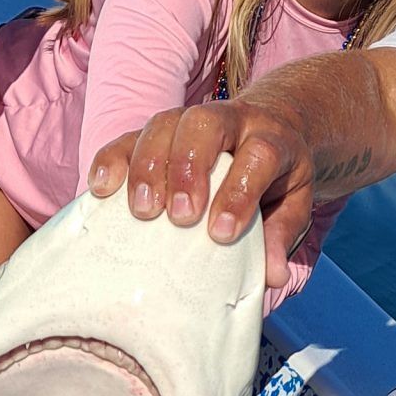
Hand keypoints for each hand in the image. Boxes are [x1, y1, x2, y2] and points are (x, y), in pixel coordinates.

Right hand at [88, 100, 314, 292]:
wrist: (269, 130)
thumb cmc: (277, 179)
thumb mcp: (294, 205)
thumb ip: (281, 235)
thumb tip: (273, 276)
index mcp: (271, 138)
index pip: (258, 155)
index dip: (238, 192)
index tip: (221, 233)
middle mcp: (231, 120)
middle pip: (205, 124)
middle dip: (188, 169)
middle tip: (180, 216)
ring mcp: (190, 119)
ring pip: (164, 124)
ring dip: (148, 165)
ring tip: (142, 210)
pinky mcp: (157, 130)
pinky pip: (129, 135)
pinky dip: (113, 158)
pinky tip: (101, 188)